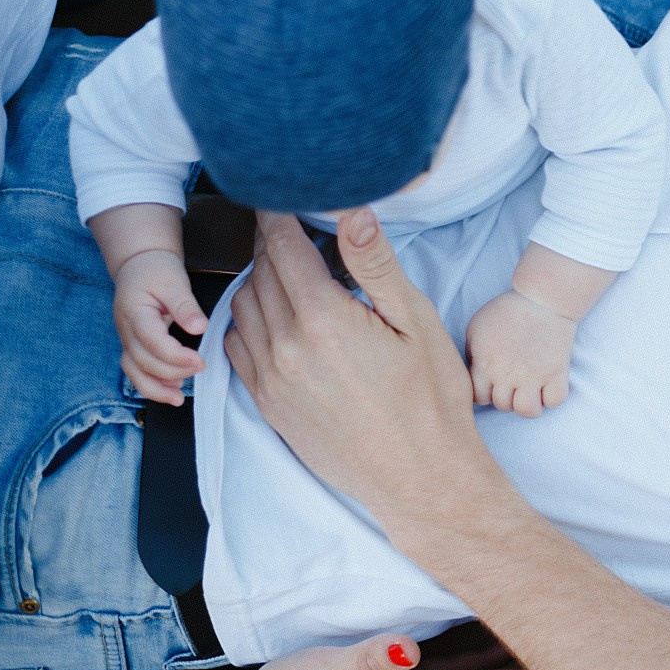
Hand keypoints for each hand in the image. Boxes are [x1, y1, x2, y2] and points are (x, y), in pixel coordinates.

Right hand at [113, 249, 206, 405]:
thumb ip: (185, 306)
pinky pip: (137, 370)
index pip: (151, 341)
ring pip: (133, 371)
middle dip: (172, 371)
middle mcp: (126, 330)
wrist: (138, 265)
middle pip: (143, 360)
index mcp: (135, 312)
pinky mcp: (134, 345)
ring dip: (155, 388)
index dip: (175, 356)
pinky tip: (171, 391)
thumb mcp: (174, 281)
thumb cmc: (156, 270)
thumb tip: (200, 327)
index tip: (199, 361)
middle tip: (201, 369)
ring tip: (178, 398)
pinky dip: (151, 384)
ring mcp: (127, 339)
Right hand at [219, 632, 554, 669]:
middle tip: (585, 636)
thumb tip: (410, 647)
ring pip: (482, 667)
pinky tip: (504, 618)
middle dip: (540, 664)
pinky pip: (457, 654)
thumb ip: (367, 657)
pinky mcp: (401, 669)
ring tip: (558, 621)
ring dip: (518, 648)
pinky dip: (485, 640)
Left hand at [223, 209, 492, 527]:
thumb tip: (352, 212)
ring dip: (260, 281)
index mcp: (322, 319)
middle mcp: (285, 347)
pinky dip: (249, 321)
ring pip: (243, 307)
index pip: (283, 248)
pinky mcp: (267, 403)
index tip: (282, 195)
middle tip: (295, 228)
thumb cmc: (430, 398)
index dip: (279, 215)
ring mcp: (270, 378)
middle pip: (260, 273)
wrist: (419, 475)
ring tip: (290, 271)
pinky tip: (278, 316)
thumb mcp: (416, 322)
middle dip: (274, 245)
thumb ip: (376, 265)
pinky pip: (239, 346)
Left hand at [467, 289, 576, 417]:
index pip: (479, 399)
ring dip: (528, 405)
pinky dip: (551, 398)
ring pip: (527, 411)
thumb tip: (473, 371)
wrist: (541, 298)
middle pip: (503, 406)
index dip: (485, 394)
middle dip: (507, 397)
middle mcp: (508, 375)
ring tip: (531, 392)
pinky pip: (554, 401)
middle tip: (514, 384)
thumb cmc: (506, 310)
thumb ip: (471, 353)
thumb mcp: (476, 327)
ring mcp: (534, 376)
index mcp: (486, 365)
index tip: (493, 385)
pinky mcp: (557, 372)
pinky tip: (548, 387)